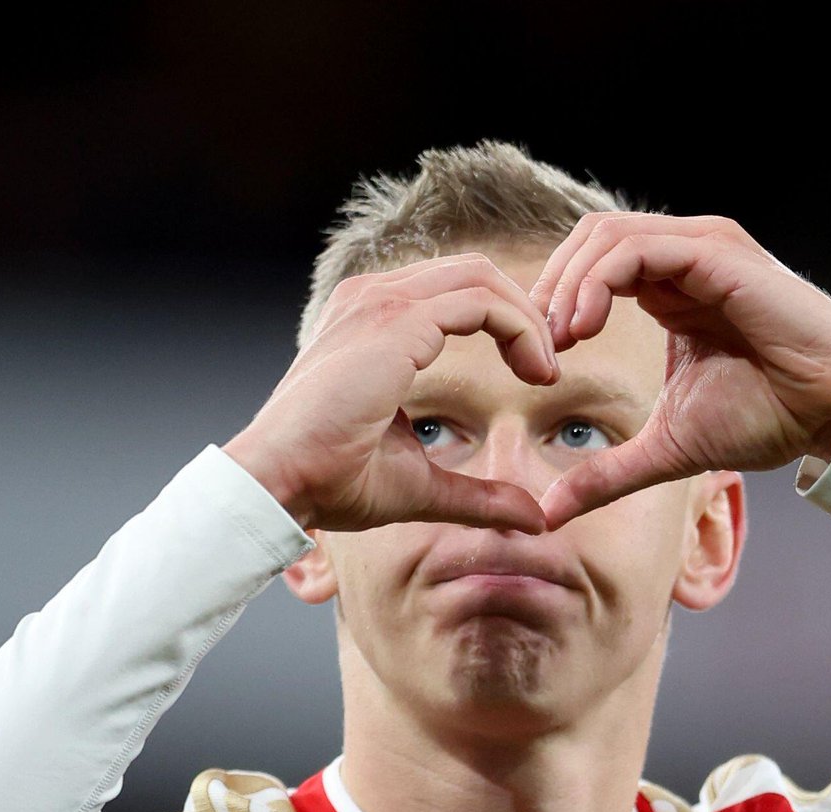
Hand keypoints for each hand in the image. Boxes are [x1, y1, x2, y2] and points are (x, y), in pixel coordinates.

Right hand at [223, 254, 560, 534]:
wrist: (278, 482)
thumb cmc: (328, 483)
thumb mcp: (420, 486)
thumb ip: (478, 495)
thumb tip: (533, 518)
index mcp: (372, 322)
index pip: (454, 293)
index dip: (506, 323)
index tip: (535, 373)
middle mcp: (373, 299)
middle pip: (473, 273)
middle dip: (525, 312)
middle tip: (552, 366)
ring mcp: (381, 304)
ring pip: (481, 278)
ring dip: (527, 319)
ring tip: (547, 371)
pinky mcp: (395, 323)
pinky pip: (479, 302)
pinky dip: (519, 327)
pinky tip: (536, 373)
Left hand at [527, 213, 830, 528]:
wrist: (829, 411)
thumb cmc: (768, 416)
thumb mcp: (667, 449)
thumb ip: (609, 473)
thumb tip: (552, 512)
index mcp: (671, 288)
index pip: (591, 265)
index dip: (553, 304)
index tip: (538, 363)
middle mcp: (684, 257)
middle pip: (590, 238)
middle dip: (550, 287)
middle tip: (535, 347)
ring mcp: (702, 248)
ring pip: (608, 234)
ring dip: (569, 284)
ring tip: (559, 340)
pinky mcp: (718, 254)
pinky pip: (640, 248)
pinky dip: (599, 282)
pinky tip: (584, 328)